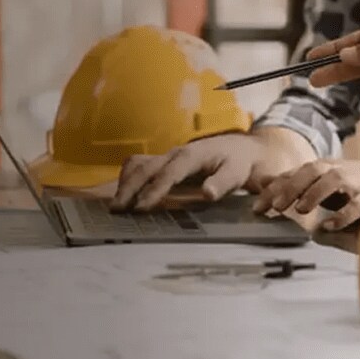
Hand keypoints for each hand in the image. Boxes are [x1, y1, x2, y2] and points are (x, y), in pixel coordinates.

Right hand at [110, 132, 308, 210]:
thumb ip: (223, 182)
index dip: (155, 190)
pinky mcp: (164, 161)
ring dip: (125, 183)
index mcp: (193, 155)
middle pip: (145, 167)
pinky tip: (122, 195)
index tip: (142, 207)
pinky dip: (128, 178)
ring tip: (115, 206)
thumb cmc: (241, 163)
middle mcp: (176, 153)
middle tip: (117, 210)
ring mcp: (168, 156)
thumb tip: (207, 193)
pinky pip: (140, 165)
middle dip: (129, 188)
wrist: (244, 148)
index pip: (169, 173)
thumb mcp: (239, 172)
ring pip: (138, 165)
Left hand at [252, 160, 359, 229]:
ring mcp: (358, 183)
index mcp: (327, 169)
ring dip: (313, 194)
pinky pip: (357, 205)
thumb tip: (270, 188)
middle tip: (274, 207)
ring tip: (299, 210)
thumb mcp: (331, 182)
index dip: (274, 188)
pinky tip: (329, 226)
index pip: (295, 174)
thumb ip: (303, 186)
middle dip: (289, 188)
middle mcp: (340, 171)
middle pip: (310, 171)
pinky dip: (341, 215)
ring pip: (332, 181)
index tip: (256, 206)